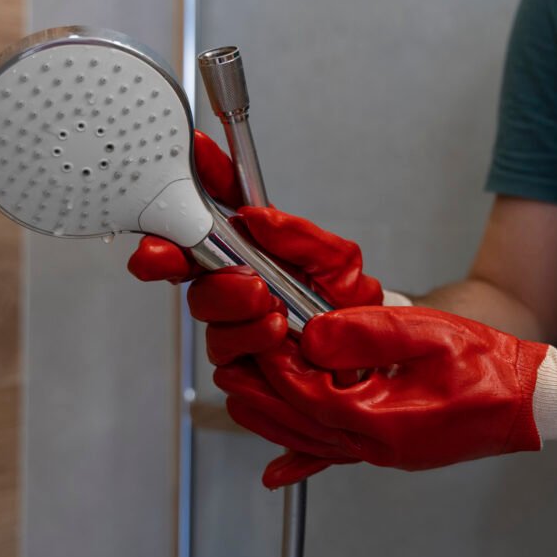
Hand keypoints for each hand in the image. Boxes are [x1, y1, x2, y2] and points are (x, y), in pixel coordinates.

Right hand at [126, 130, 384, 484]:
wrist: (374, 363)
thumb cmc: (351, 306)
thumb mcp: (338, 262)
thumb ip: (298, 236)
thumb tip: (254, 216)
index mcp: (250, 253)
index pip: (206, 222)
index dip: (186, 201)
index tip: (182, 184)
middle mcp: (234, 288)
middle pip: (193, 279)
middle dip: (215, 281)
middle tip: (252, 285)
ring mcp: (233, 330)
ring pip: (209, 325)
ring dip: (240, 321)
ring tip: (277, 318)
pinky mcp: (240, 371)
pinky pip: (228, 366)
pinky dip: (252, 353)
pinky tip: (278, 349)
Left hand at [215, 306, 551, 485]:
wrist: (529, 401)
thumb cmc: (487, 368)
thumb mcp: (426, 335)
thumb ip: (366, 332)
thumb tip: (313, 335)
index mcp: (382, 420)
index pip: (308, 395)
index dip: (276, 367)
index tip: (256, 339)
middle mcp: (375, 446)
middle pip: (298, 425)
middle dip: (261, 396)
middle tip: (230, 372)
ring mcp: (383, 453)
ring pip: (311, 441)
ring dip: (272, 420)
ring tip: (241, 398)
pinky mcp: (391, 448)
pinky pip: (334, 456)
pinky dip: (301, 458)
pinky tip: (280, 469)